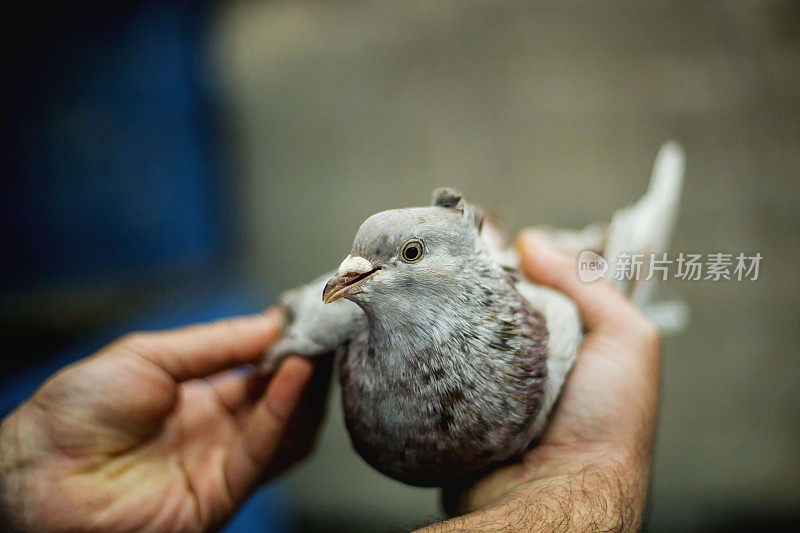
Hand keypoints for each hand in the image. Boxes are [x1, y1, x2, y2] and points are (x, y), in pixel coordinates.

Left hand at [0, 310, 331, 531]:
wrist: (36, 476)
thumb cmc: (75, 413)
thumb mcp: (148, 356)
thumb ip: (215, 344)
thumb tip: (273, 320)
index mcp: (195, 396)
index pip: (257, 367)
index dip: (284, 341)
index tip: (309, 313)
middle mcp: (215, 429)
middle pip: (278, 396)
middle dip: (304, 359)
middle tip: (327, 327)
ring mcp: (220, 461)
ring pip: (284, 425)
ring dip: (305, 386)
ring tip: (318, 345)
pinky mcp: (222, 493)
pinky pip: (265, 449)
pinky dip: (285, 410)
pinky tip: (295, 373)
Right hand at [427, 232, 660, 531]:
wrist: (558, 497)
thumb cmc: (606, 423)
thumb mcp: (626, 341)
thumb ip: (588, 285)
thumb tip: (530, 240)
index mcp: (565, 345)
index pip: (531, 288)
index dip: (507, 263)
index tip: (477, 236)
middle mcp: (525, 365)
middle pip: (488, 309)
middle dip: (467, 287)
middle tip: (438, 262)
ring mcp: (486, 388)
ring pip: (454, 338)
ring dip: (440, 320)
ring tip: (416, 290)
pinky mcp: (453, 410)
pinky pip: (431, 373)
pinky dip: (422, 356)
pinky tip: (407, 332)